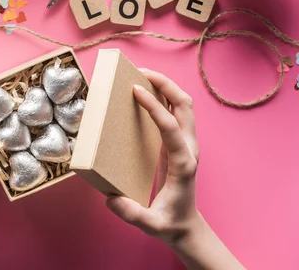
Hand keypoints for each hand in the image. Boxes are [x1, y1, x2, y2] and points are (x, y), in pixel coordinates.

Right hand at [106, 69, 243, 269]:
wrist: (187, 227)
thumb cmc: (169, 224)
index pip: (171, 126)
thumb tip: (110, 197)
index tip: (135, 90)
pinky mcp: (179, 143)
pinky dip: (163, 97)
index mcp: (183, 163)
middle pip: (185, 105)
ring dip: (166, 86)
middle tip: (140, 72)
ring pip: (183, 104)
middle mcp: (188, 148)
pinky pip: (175, 112)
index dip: (154, 106)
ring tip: (142, 75)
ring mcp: (186, 144)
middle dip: (165, 84)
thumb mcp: (150, 224)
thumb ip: (132, 214)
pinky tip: (146, 93)